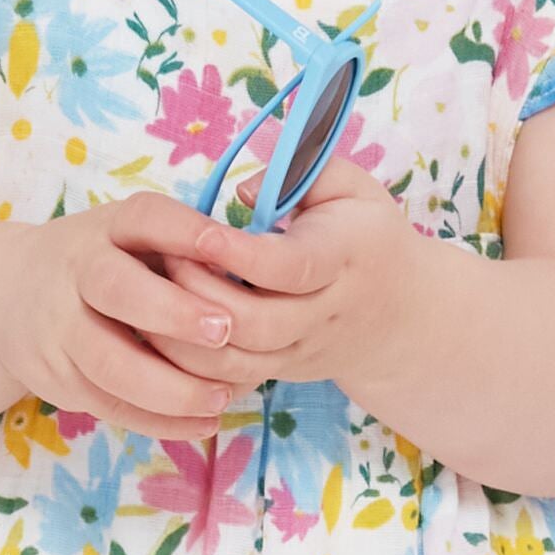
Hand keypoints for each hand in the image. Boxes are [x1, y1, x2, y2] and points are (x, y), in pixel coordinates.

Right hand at [0, 195, 243, 440]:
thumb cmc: (102, 264)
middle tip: (224, 331)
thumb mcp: (132, 239)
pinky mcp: (55, 376)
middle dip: (171, 312)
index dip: (183, 231)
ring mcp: (58, 326)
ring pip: (109, 362)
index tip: (225, 246)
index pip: (144, 219)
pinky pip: (107, 404)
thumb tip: (258, 272)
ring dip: (169, 386)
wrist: (8, 297)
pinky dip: (157, 420)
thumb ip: (184, 250)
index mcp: (106, 228)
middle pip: (116, 289)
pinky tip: (202, 422)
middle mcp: (75, 270)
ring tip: (221, 396)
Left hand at [136, 152, 434, 394]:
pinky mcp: (281, 372)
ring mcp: (301, 350)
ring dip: (184, 336)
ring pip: (237, 363)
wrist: (401, 315)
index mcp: (344, 258)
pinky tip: (161, 335)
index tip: (201, 234)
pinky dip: (190, 366)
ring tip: (154, 296)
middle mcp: (324, 313)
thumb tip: (244, 192)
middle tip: (162, 259)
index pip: (290, 267)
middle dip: (199, 295)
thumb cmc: (366, 236)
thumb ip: (305, 172)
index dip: (241, 255)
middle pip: (257, 324)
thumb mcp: (353, 188)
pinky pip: (229, 382)